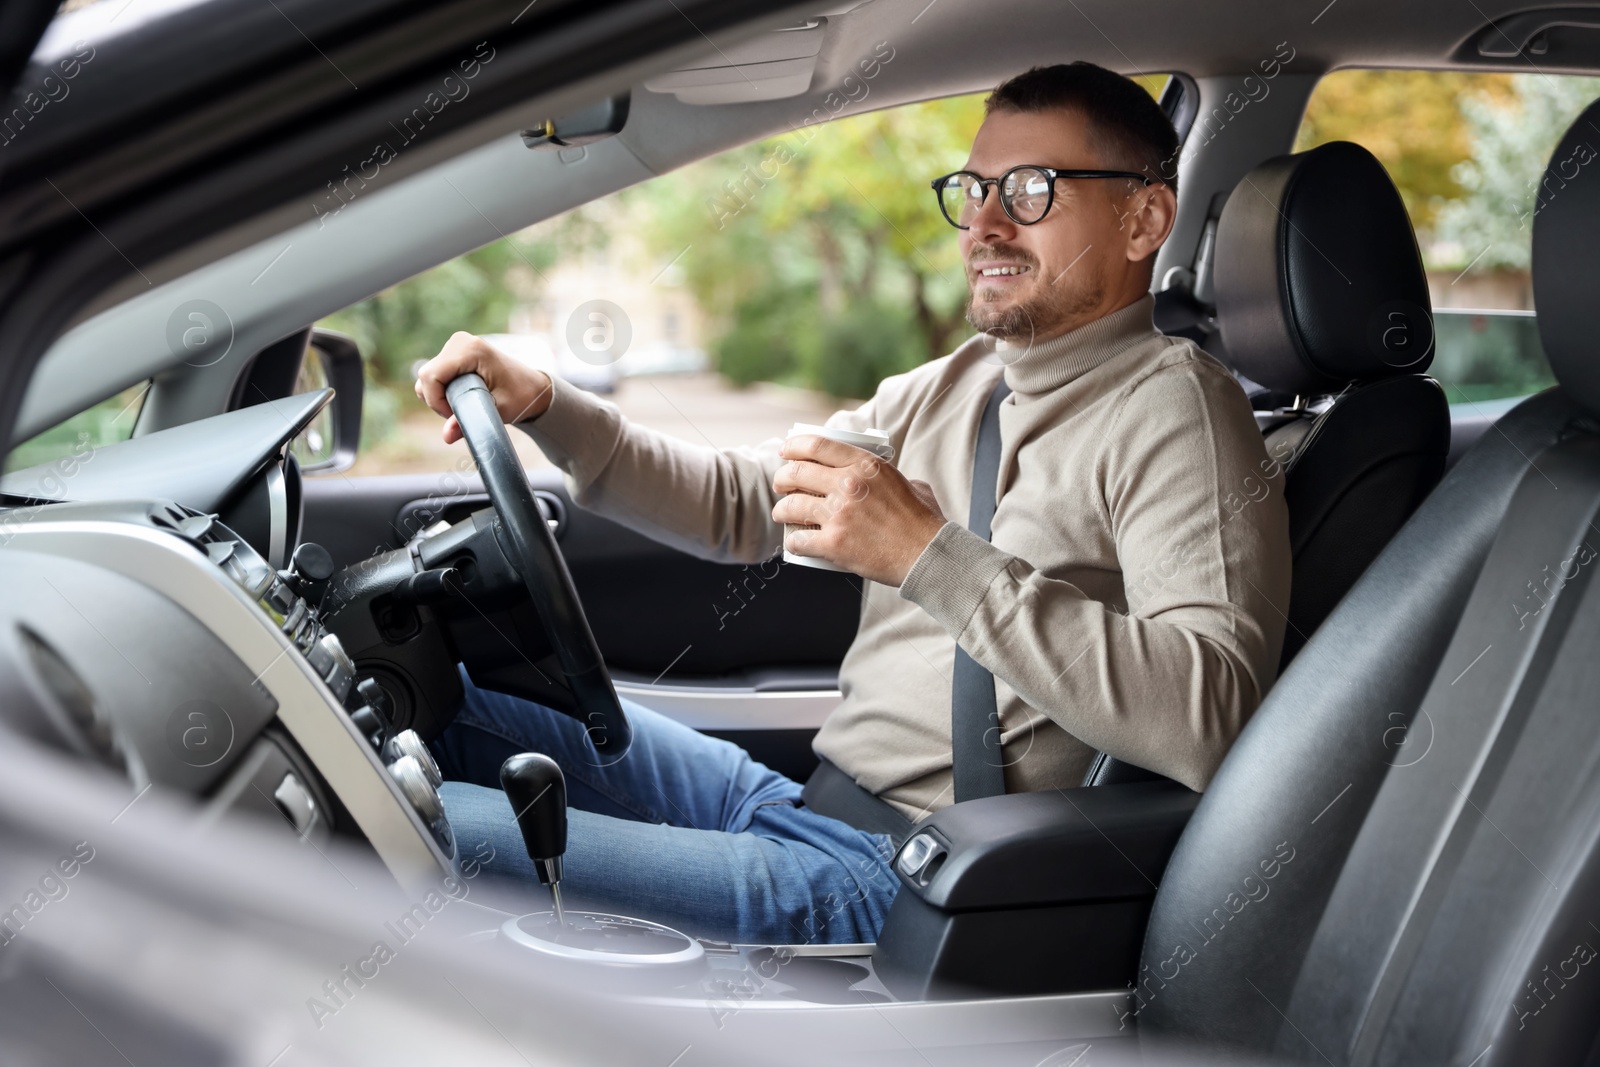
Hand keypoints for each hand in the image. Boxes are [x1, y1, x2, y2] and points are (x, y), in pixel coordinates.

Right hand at [414, 332, 552, 443]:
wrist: (530, 386)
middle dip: (438, 400)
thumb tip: (446, 436)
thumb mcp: (497, 412)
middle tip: (462, 412)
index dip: (436, 401)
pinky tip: (462, 396)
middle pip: (426, 377)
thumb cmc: (520, 396)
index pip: (431, 376)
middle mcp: (459, 342)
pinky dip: (441, 391)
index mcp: (470, 350)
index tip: (455, 415)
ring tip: (465, 404)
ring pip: (427, 377)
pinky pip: (433, 376)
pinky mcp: (452, 353)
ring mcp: (455, 345)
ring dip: (439, 397)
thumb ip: (470, 422)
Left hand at [771, 435, 946, 585]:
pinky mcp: (834, 543)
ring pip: (792, 506)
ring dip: (782, 510)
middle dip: (782, 478)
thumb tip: (880, 478)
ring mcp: (839, 514)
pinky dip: (794, 542)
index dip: (795, 446)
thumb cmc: (923, 522)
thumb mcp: (911, 484)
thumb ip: (890, 477)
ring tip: (782, 514)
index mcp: (866, 465)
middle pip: (797, 473)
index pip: (818, 445)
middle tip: (781, 484)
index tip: (786, 451)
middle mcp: (849, 484)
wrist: (927, 554)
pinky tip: (796, 543)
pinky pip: (799, 540)